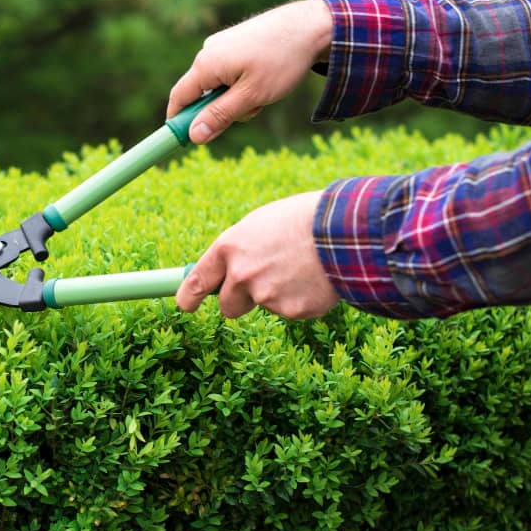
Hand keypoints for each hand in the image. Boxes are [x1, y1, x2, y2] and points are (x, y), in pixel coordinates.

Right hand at [167, 0, 332, 143]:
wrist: (310, 25)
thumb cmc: (281, 61)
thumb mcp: (251, 96)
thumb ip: (219, 116)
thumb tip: (194, 136)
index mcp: (206, 64)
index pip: (179, 98)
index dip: (178, 122)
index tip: (185, 141)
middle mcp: (208, 52)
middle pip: (200, 93)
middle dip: (221, 109)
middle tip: (250, 111)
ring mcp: (221, 45)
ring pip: (218, 85)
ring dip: (236, 97)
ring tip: (264, 91)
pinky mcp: (234, 42)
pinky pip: (228, 72)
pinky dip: (242, 83)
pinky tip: (264, 78)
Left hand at [176, 191, 338, 318]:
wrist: (345, 229)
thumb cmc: (302, 219)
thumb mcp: (260, 225)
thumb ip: (240, 250)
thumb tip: (229, 270)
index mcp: (230, 248)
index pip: (197, 281)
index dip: (188, 297)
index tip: (185, 304)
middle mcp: (242, 275)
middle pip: (227, 306)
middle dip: (238, 300)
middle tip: (261, 284)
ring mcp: (266, 296)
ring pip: (263, 306)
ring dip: (275, 295)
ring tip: (299, 269)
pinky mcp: (291, 311)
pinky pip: (290, 310)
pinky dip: (301, 299)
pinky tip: (315, 279)